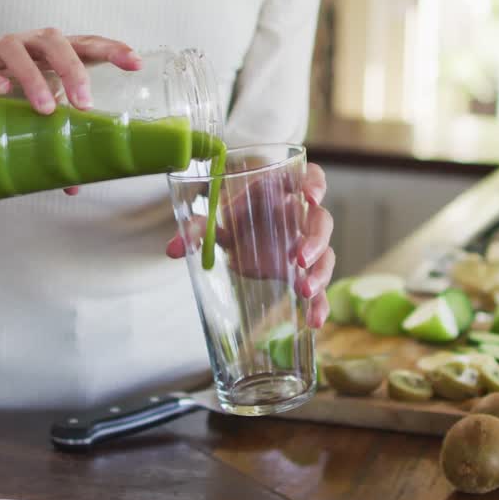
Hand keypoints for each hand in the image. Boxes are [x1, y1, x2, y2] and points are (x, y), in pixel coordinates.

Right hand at [0, 28, 142, 195]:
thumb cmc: (15, 105)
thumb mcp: (41, 121)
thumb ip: (57, 145)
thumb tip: (73, 186)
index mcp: (55, 56)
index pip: (87, 44)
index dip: (112, 49)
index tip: (136, 63)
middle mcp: (28, 47)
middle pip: (53, 40)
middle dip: (72, 68)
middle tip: (83, 103)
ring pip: (14, 47)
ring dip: (32, 76)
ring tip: (45, 108)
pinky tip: (0, 91)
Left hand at [166, 162, 335, 327]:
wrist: (240, 236)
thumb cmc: (235, 218)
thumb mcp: (216, 219)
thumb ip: (198, 228)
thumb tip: (173, 249)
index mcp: (281, 193)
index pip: (309, 178)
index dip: (314, 184)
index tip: (310, 196)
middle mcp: (300, 218)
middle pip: (321, 221)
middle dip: (315, 240)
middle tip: (299, 257)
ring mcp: (306, 245)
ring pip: (326, 254)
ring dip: (320, 272)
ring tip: (305, 291)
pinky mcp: (303, 272)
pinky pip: (320, 287)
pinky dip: (320, 304)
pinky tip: (315, 321)